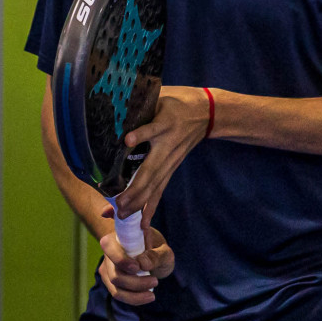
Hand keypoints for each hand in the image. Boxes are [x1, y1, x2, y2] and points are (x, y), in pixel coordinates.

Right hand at [98, 215, 175, 304]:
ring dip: (135, 295)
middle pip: (114, 274)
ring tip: (152, 295)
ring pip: (115, 288)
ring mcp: (108, 268)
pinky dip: (133, 299)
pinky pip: (118, 294)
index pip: (109, 245)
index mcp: (119, 237)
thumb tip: (143, 263)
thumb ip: (157, 255)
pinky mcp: (111, 282)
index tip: (137, 267)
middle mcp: (109, 253)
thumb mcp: (164, 250)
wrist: (152, 254)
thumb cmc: (157, 248)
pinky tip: (147, 296)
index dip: (120, 259)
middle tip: (155, 281)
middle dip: (135, 283)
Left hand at [112, 85, 209, 217]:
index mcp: (165, 123)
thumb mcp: (160, 96)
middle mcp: (167, 146)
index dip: (141, 134)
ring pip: (154, 185)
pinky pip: (160, 190)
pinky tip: (142, 224)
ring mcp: (170, 161)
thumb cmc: (176, 102)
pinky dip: (150, 207)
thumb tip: (115, 98)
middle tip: (118, 204)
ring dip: (139, 202)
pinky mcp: (170, 169)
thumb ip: (140, 102)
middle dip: (135, 188)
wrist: (206, 113)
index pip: (152, 128)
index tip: (128, 140)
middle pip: (151, 169)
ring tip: (123, 215)